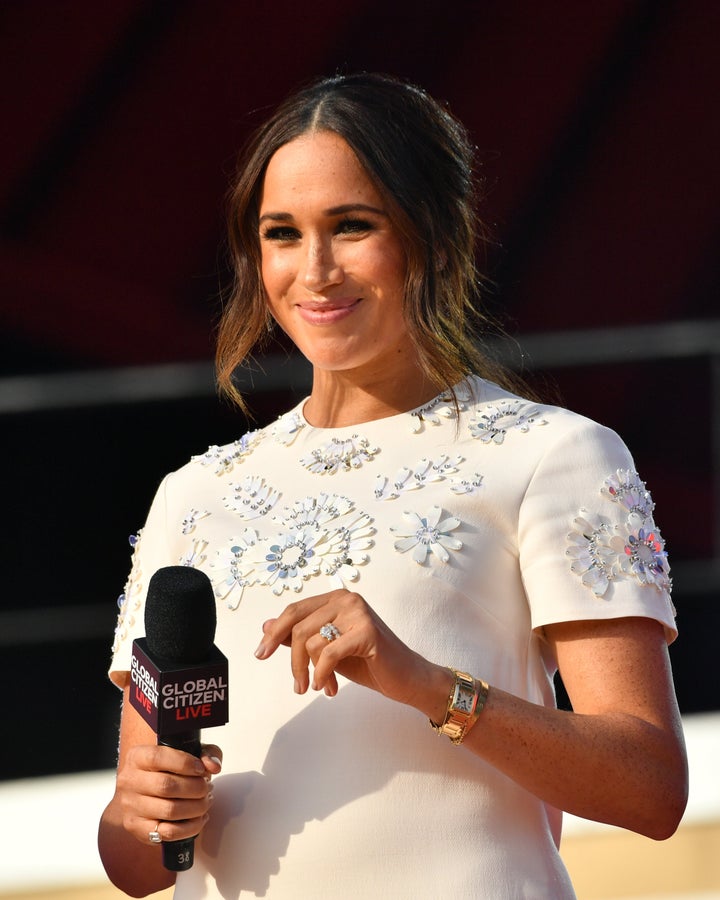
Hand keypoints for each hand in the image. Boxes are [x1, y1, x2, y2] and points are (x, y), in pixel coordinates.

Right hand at [114, 742, 222, 845]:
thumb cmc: (167, 770)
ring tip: (205, 801)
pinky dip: (190, 827)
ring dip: (196, 807)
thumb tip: (213, 766)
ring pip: (169, 810)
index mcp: (137, 757)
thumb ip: (204, 753)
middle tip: (207, 788)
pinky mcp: (137, 828)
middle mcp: (129, 781)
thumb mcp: (185, 752)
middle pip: (166, 786)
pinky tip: (199, 818)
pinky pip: (168, 832)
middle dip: (195, 788)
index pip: (159, 757)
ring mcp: (131, 806)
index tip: (201, 769)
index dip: (185, 763)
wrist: (142, 793)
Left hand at [255, 589, 446, 715]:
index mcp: (336, 598)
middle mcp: (346, 599)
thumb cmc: (368, 662)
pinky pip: (328, 654)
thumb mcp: (327, 648)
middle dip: (294, 661)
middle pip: (298, 627)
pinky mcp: (367, 632)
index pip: (294, 610)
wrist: (407, 677)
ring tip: (323, 687)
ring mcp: (357, 613)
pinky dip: (322, 674)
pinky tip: (328, 688)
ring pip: (311, 642)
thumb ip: (300, 636)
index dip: (274, 633)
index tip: (260, 654)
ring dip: (312, 673)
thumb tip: (266, 625)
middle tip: (297, 686)